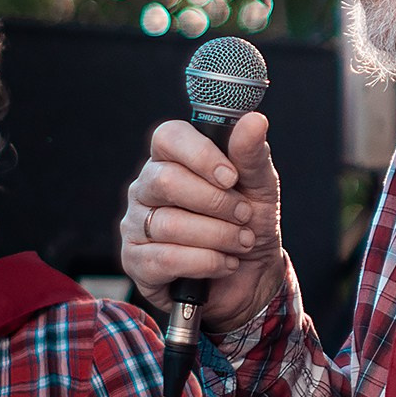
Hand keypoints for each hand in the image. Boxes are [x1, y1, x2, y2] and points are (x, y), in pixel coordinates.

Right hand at [121, 111, 286, 332]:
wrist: (251, 276)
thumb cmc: (249, 223)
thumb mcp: (260, 187)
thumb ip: (252, 155)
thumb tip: (254, 120)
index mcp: (172, 159)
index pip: (168, 137)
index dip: (199, 154)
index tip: (231, 177)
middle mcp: (146, 187)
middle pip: (166, 180)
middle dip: (216, 202)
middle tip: (245, 216)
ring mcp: (135, 224)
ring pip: (169, 223)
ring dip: (218, 236)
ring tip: (242, 242)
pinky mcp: (135, 261)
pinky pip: (166, 259)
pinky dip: (206, 262)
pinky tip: (225, 263)